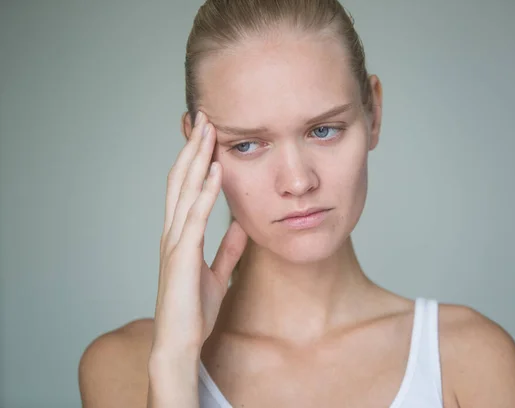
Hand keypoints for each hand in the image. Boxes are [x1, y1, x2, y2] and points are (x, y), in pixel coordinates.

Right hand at [151, 111, 247, 358]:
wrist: (180, 343)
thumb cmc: (194, 311)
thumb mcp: (217, 274)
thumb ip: (228, 249)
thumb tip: (241, 225)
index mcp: (180, 235)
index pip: (186, 187)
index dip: (195, 159)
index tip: (207, 135)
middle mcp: (172, 232)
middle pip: (181, 179)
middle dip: (193, 147)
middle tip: (204, 117)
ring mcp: (174, 241)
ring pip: (185, 189)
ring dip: (197, 157)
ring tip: (208, 129)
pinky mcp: (182, 255)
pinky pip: (195, 216)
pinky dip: (206, 190)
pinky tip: (217, 170)